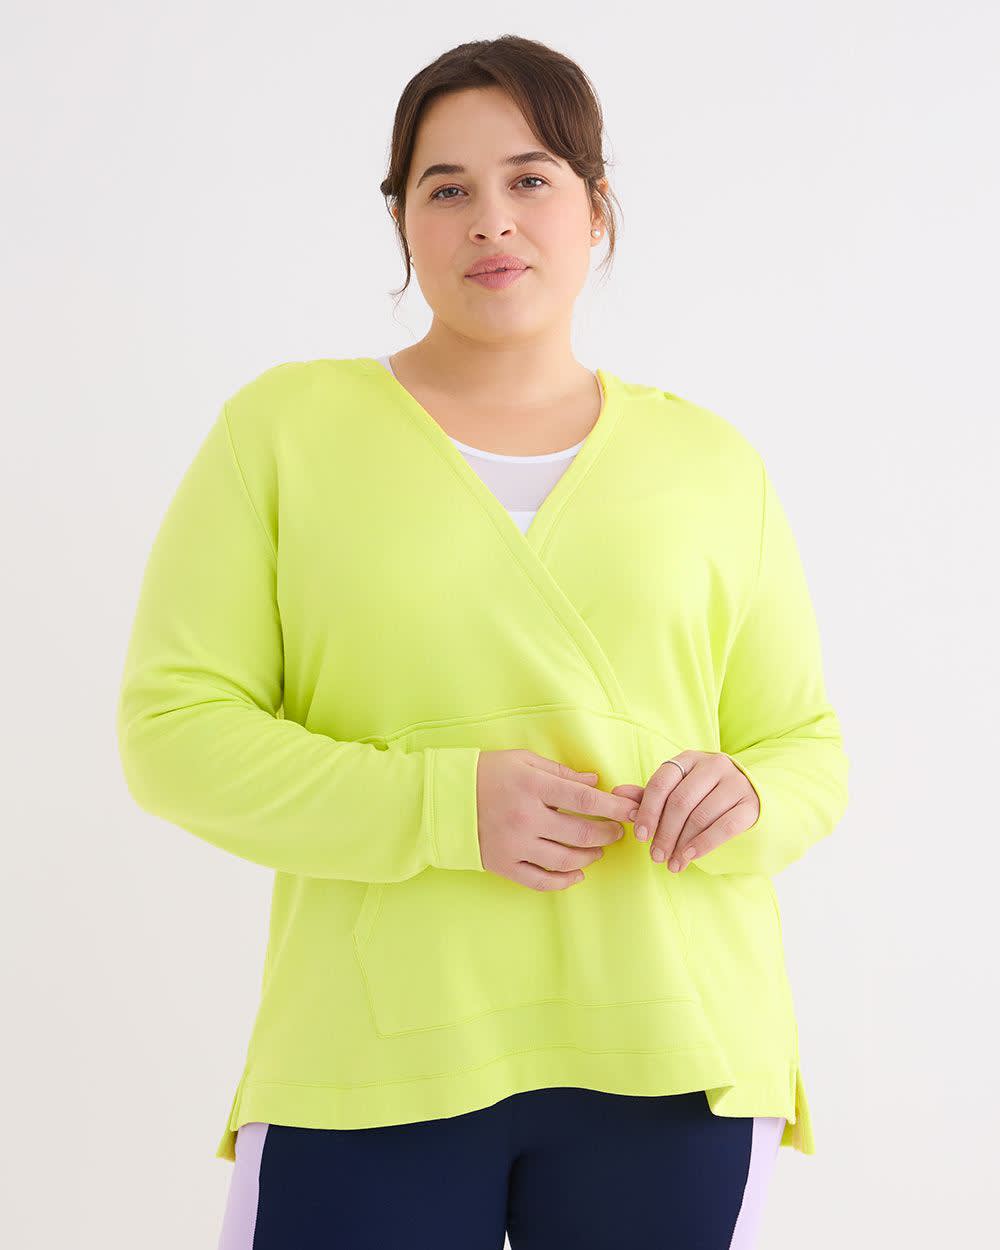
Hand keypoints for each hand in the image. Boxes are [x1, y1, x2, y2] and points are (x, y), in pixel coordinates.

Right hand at [476, 749, 637, 890]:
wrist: (442, 798)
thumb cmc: (486, 772)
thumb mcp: (523, 760)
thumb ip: (560, 772)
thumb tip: (595, 783)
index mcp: (532, 786)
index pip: (585, 800)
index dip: (614, 807)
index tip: (633, 810)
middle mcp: (525, 817)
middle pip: (581, 833)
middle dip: (608, 833)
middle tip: (618, 831)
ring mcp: (514, 845)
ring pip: (565, 860)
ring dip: (590, 856)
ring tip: (598, 849)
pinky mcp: (503, 865)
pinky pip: (540, 881)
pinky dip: (564, 881)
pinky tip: (577, 874)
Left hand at [610, 751, 759, 872]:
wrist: (751, 795)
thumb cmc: (704, 794)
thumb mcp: (677, 790)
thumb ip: (649, 795)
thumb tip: (616, 794)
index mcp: (689, 759)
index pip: (661, 782)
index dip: (648, 810)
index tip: (639, 836)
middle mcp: (714, 765)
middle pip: (680, 801)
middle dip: (664, 833)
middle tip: (655, 857)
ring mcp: (736, 783)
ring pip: (701, 816)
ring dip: (682, 844)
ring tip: (671, 864)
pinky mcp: (751, 804)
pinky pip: (725, 827)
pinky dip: (704, 845)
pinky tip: (690, 858)